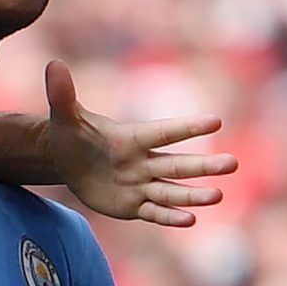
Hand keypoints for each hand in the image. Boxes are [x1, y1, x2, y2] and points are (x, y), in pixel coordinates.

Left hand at [43, 61, 236, 227]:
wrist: (67, 161)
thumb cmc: (71, 134)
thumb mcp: (64, 116)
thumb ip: (62, 94)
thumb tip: (53, 65)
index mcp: (132, 138)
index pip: (163, 132)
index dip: (187, 127)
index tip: (215, 121)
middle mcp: (143, 162)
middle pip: (176, 164)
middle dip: (203, 165)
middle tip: (232, 163)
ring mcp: (140, 185)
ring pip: (171, 191)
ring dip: (193, 195)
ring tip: (217, 195)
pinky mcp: (133, 205)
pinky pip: (154, 213)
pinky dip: (170, 217)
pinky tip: (191, 220)